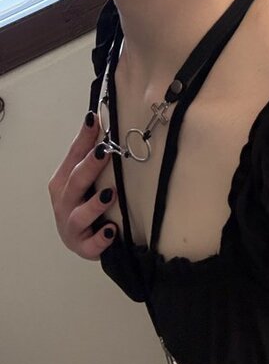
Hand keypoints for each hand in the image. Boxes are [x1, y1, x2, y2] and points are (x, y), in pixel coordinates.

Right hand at [48, 117, 117, 259]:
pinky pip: (90, 245)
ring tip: (110, 194)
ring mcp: (70, 226)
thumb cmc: (84, 201)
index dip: (83, 139)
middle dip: (89, 167)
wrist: (80, 239)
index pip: (73, 156)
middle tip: (105, 151)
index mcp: (62, 181)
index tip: (95, 120)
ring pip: (79, 215)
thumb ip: (90, 151)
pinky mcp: (81, 247)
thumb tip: (100, 117)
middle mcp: (63, 202)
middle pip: (75, 182)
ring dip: (94, 204)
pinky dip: (100, 239)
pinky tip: (111, 230)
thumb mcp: (85, 176)